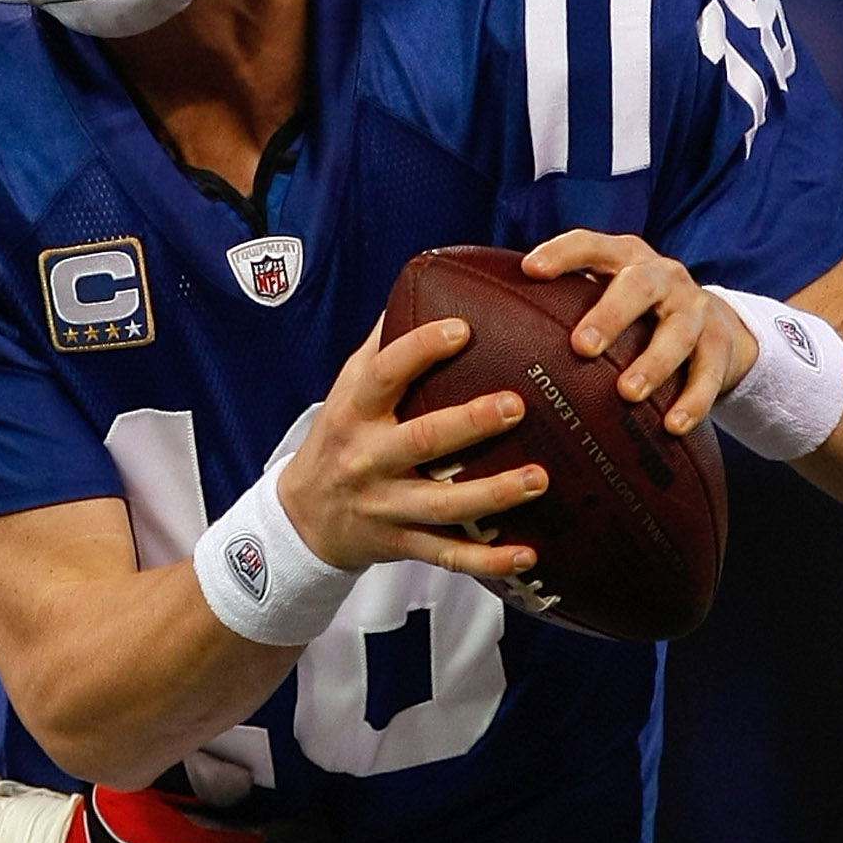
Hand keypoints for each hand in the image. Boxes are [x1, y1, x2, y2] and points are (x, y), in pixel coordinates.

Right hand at [274, 316, 552, 583]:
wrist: (302, 519)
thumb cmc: (339, 439)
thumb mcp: (347, 390)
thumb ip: (383, 346)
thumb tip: (426, 282)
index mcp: (356, 412)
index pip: (385, 374)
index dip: (421, 349)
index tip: (462, 329)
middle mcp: (368, 459)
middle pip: (422, 440)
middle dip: (470, 424)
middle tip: (516, 405)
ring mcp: (385, 506)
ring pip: (443, 505)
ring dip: (493, 494)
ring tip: (540, 478)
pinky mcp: (400, 544)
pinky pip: (448, 556)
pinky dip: (488, 560)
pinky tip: (528, 554)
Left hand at [523, 230, 756, 435]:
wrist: (715, 324)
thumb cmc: (637, 315)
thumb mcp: (606, 296)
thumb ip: (561, 305)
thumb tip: (483, 331)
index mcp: (626, 260)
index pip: (591, 246)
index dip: (563, 254)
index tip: (531, 270)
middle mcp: (663, 277)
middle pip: (639, 286)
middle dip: (611, 314)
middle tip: (582, 347)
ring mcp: (695, 310)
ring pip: (678, 332)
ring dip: (652, 363)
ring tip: (628, 394)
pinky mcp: (722, 345)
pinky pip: (709, 374)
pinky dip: (693, 400)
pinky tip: (673, 427)